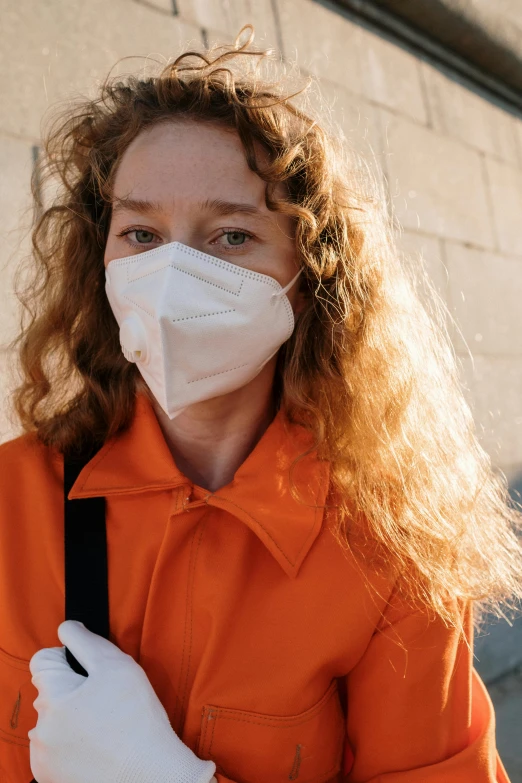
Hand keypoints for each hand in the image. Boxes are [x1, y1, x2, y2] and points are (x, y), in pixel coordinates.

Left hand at [28, 620, 215, 782]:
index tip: (91, 672)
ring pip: (52, 721)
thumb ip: (86, 641)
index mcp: (53, 696)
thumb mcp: (118, 666)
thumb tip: (66, 628)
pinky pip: (54, 748)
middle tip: (105, 701)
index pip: (42, 660)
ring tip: (104, 727)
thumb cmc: (138, 721)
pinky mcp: (50, 778)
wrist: (151, 777)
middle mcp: (40, 728)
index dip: (69, 659)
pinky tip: (97, 747)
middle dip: (72, 690)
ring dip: (70, 718)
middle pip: (49, 692)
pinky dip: (71, 744)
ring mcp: (43, 756)